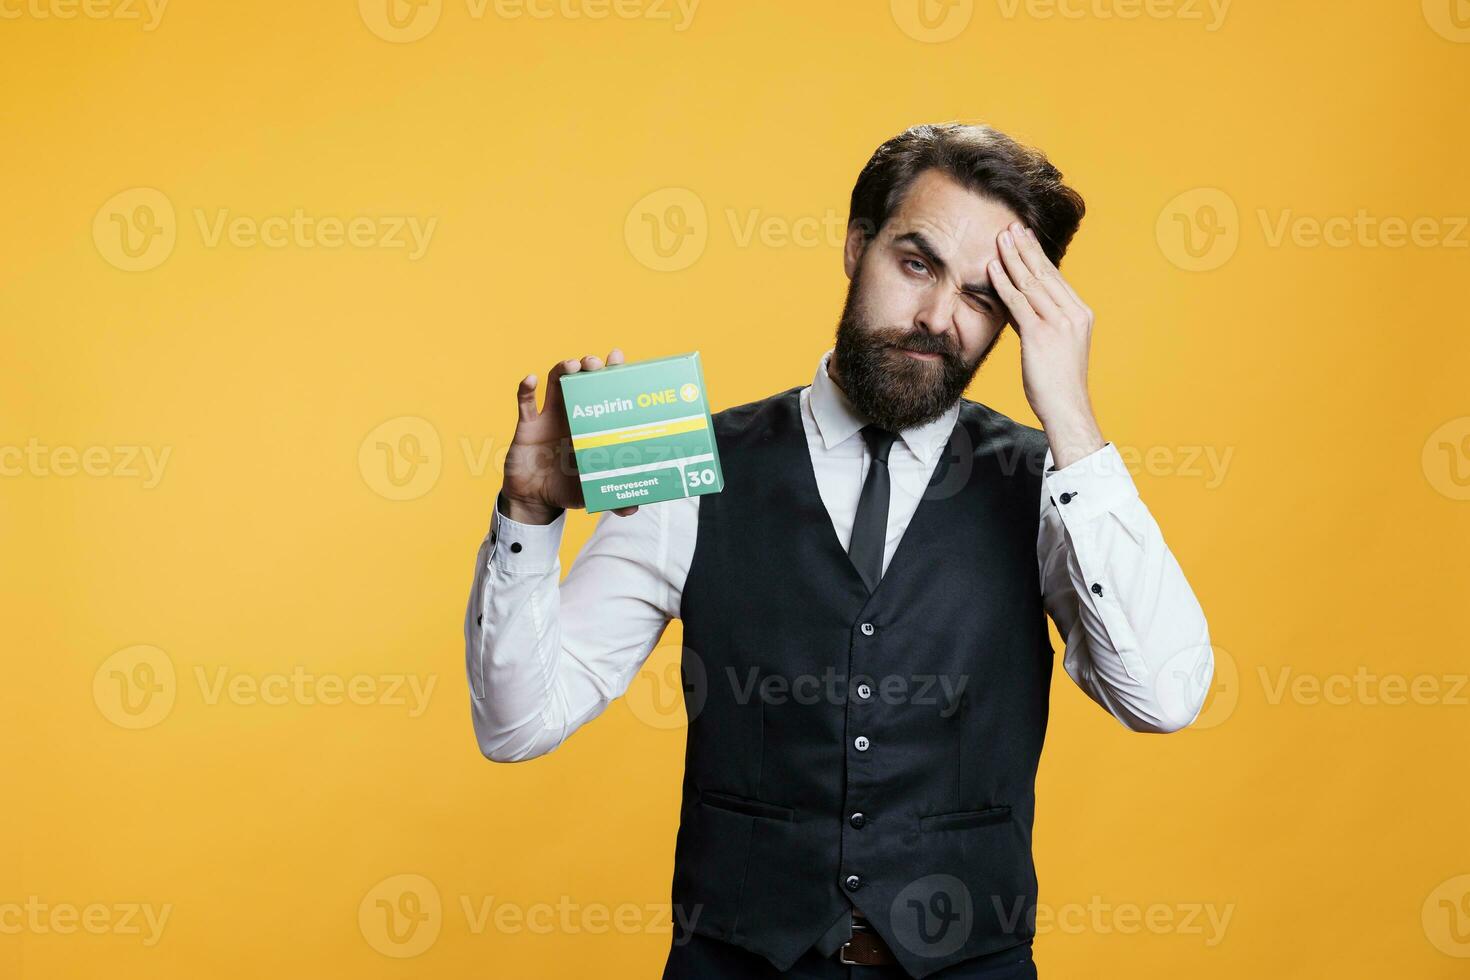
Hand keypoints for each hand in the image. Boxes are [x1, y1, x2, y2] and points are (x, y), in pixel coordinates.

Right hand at [503, 349, 641, 522]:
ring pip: (555, 383)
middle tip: (596, 364)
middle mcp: (573, 414)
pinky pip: (525, 403)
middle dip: (590, 366)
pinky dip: (524, 389)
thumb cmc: (568, 489)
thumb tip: (632, 510)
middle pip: (582, 379)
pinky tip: (529, 380)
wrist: (536, 500)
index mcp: (593, 425)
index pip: (604, 392)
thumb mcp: (592, 492)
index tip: (618, 358)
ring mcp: (549, 417)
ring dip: (563, 369)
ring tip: (573, 366)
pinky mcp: (527, 426)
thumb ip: (613, 500)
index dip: (612, 372)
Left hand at [989, 220, 1104, 468]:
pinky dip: (1003, 283)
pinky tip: (992, 268)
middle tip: (1011, 226)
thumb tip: (1020, 306)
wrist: (1067, 408)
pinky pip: (1018, 302)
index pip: (1055, 278)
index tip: (1025, 237)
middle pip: (1045, 273)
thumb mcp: (1055, 346)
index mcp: (1080, 314)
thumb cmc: (1058, 384)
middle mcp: (1073, 314)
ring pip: (1032, 283)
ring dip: (1013, 258)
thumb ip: (1041, 322)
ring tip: (999, 238)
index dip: (1038, 255)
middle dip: (1025, 248)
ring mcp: (1059, 323)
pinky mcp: (1041, 335)